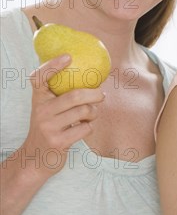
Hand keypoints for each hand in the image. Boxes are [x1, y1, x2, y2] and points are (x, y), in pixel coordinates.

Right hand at [21, 54, 105, 177]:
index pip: (40, 78)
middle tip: (101, 95)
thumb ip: (60, 94)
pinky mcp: (58, 142)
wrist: (36, 158)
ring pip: (84, 111)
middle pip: (75, 96)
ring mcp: (48, 127)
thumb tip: (90, 75)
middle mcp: (41, 111)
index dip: (53, 65)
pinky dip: (90, 127)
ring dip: (93, 112)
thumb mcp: (48, 109)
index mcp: (38, 99)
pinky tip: (84, 128)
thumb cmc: (49, 127)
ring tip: (91, 114)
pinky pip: (85, 128)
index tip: (69, 56)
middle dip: (94, 94)